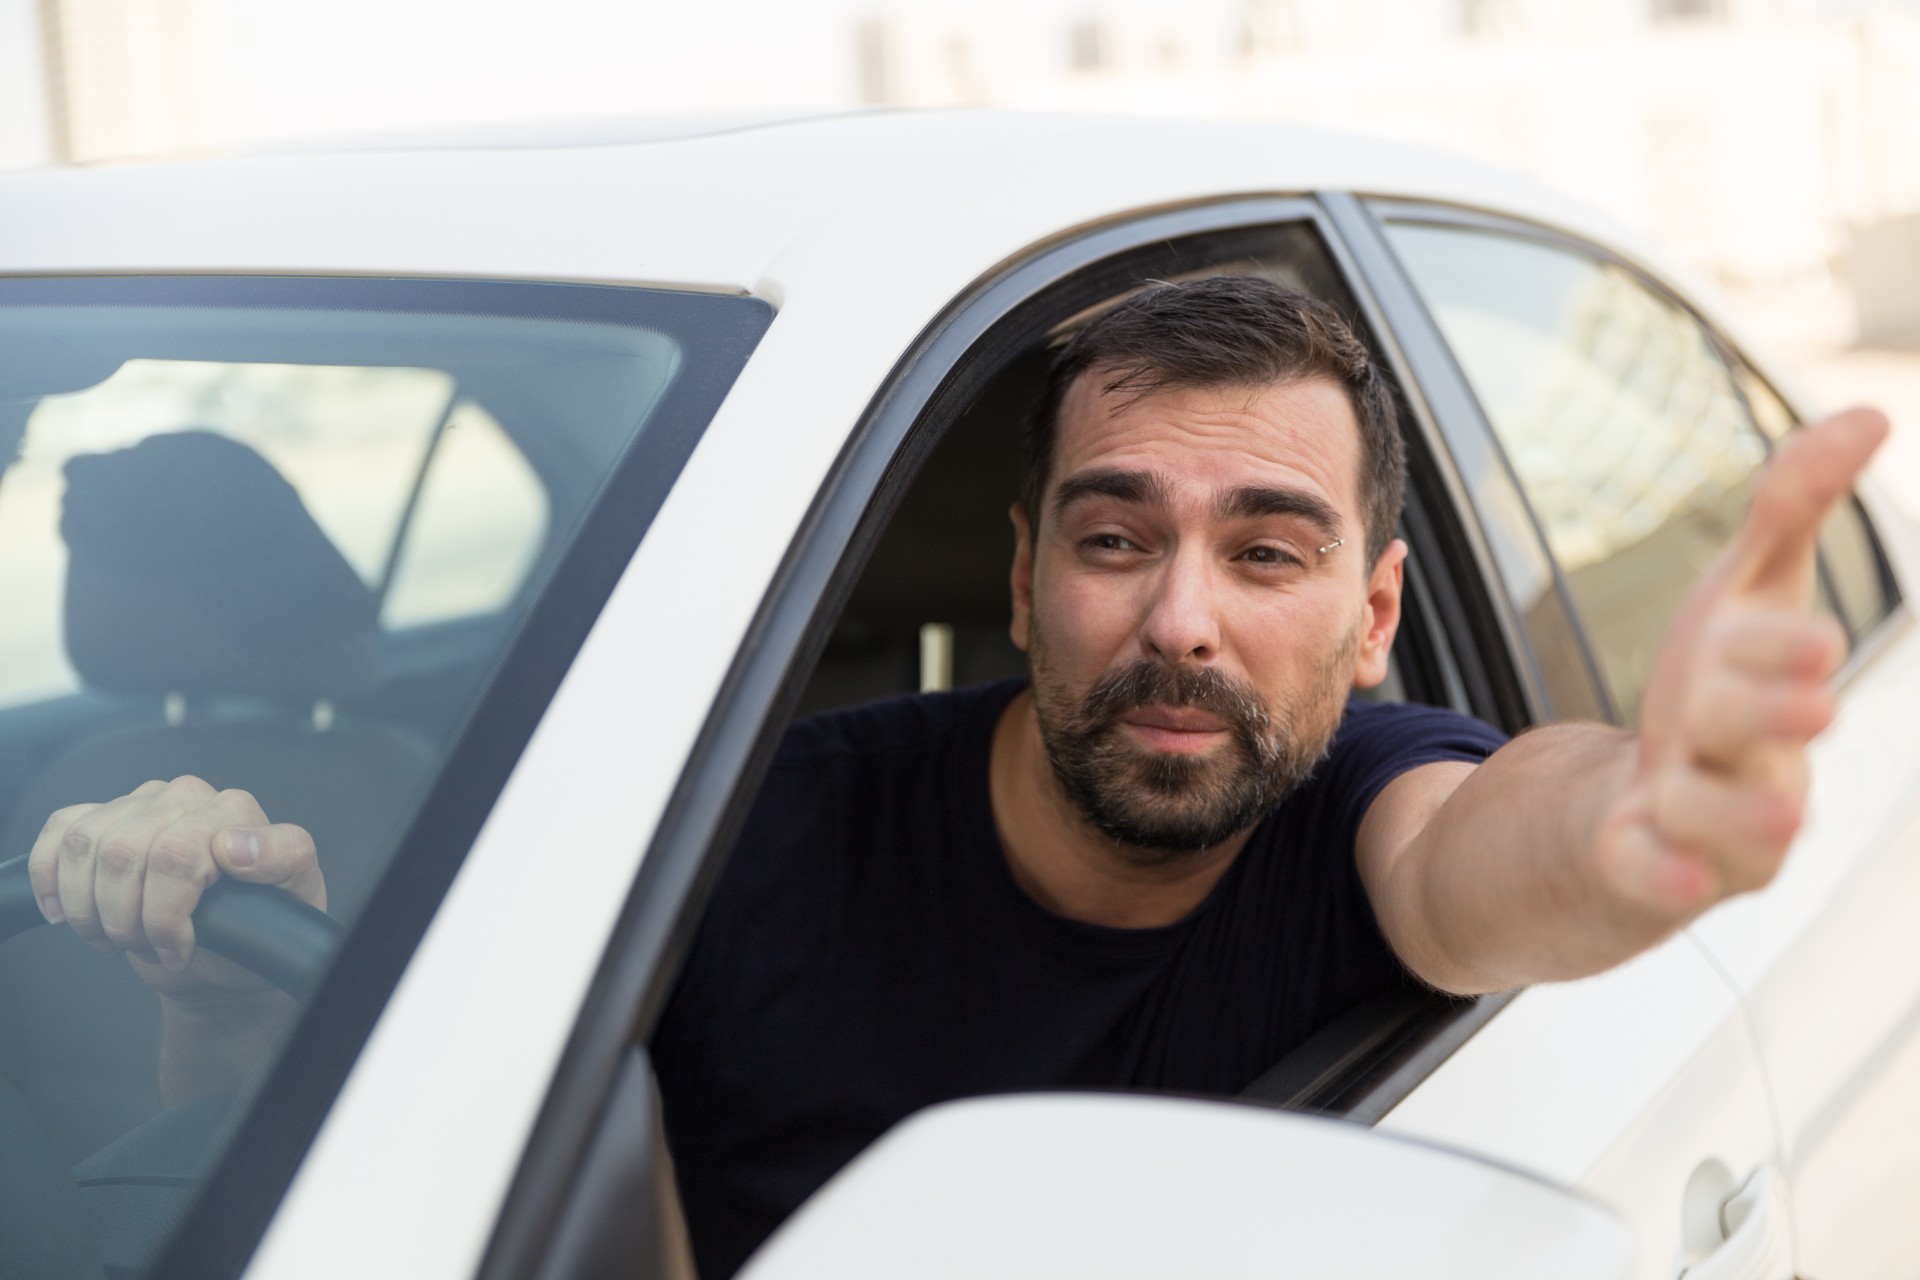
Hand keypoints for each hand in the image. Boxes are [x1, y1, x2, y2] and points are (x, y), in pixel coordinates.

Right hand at [28, 775, 323, 997]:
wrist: (224, 952)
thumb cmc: (260, 928)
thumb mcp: (295, 900)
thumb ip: (284, 860)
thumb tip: (234, 845)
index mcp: (237, 811)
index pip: (180, 850)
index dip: (167, 912)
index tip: (180, 946)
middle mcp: (191, 797)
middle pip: (127, 853)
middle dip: (130, 919)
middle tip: (153, 947)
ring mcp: (145, 803)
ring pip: (88, 845)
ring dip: (93, 908)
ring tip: (122, 936)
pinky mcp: (106, 818)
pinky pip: (62, 831)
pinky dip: (53, 878)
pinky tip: (68, 913)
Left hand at [1597, 406, 1889, 915]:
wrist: (1646, 803)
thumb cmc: (1713, 686)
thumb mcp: (1742, 592)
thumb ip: (1794, 508)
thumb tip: (1875, 413)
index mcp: (1766, 680)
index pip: (1781, 654)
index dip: (1785, 649)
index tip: (1811, 646)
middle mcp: (1748, 752)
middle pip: (1747, 723)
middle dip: (1767, 709)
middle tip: (1809, 708)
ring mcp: (1702, 815)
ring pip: (1711, 809)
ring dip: (1713, 798)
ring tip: (1719, 793)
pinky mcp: (1645, 864)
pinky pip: (1655, 875)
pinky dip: (1662, 872)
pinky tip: (1666, 867)